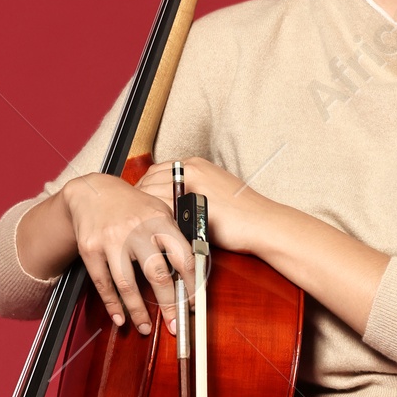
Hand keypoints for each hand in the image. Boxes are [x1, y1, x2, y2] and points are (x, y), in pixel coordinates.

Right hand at [62, 173, 197, 336]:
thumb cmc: (131, 206)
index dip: (191, 284)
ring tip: (146, 328)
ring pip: (128, 284)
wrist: (92, 191)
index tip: (193, 304)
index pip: (183, 256)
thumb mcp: (158, 209)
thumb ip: (174, 234)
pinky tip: (121, 318)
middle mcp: (136, 230)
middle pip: (157, 274)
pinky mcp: (91, 249)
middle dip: (169, 305)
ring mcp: (112, 240)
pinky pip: (104, 283)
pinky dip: (113, 304)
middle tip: (175, 326)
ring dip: (138, 312)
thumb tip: (193, 270)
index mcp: (159, 220)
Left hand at [137, 156, 273, 256]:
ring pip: (151, 193)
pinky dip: (153, 219)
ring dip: (142, 210)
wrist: (262, 224)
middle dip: (139, 199)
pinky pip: (160, 208)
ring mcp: (189, 182)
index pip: (157, 171)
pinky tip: (152, 232)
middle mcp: (191, 168)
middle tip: (134, 218)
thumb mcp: (215, 194)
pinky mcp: (190, 199)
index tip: (140, 204)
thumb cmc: (244, 216)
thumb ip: (192, 193)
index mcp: (196, 165)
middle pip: (149, 179)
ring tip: (139, 226)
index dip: (145, 188)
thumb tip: (173, 204)